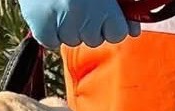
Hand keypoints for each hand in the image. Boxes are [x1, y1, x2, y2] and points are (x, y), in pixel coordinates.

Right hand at [20, 0, 139, 48]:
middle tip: (77, 2)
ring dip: (67, 27)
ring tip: (60, 2)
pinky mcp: (41, 26)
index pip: (117, 34)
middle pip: (94, 39)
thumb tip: (133, 30)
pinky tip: (48, 10)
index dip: (110, 25)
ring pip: (71, 40)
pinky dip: (48, 31)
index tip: (102, 12)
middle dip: (88, 25)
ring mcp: (62, 21)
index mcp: (104, 2)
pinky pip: (50, 42)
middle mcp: (85, 13)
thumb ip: (123, 5)